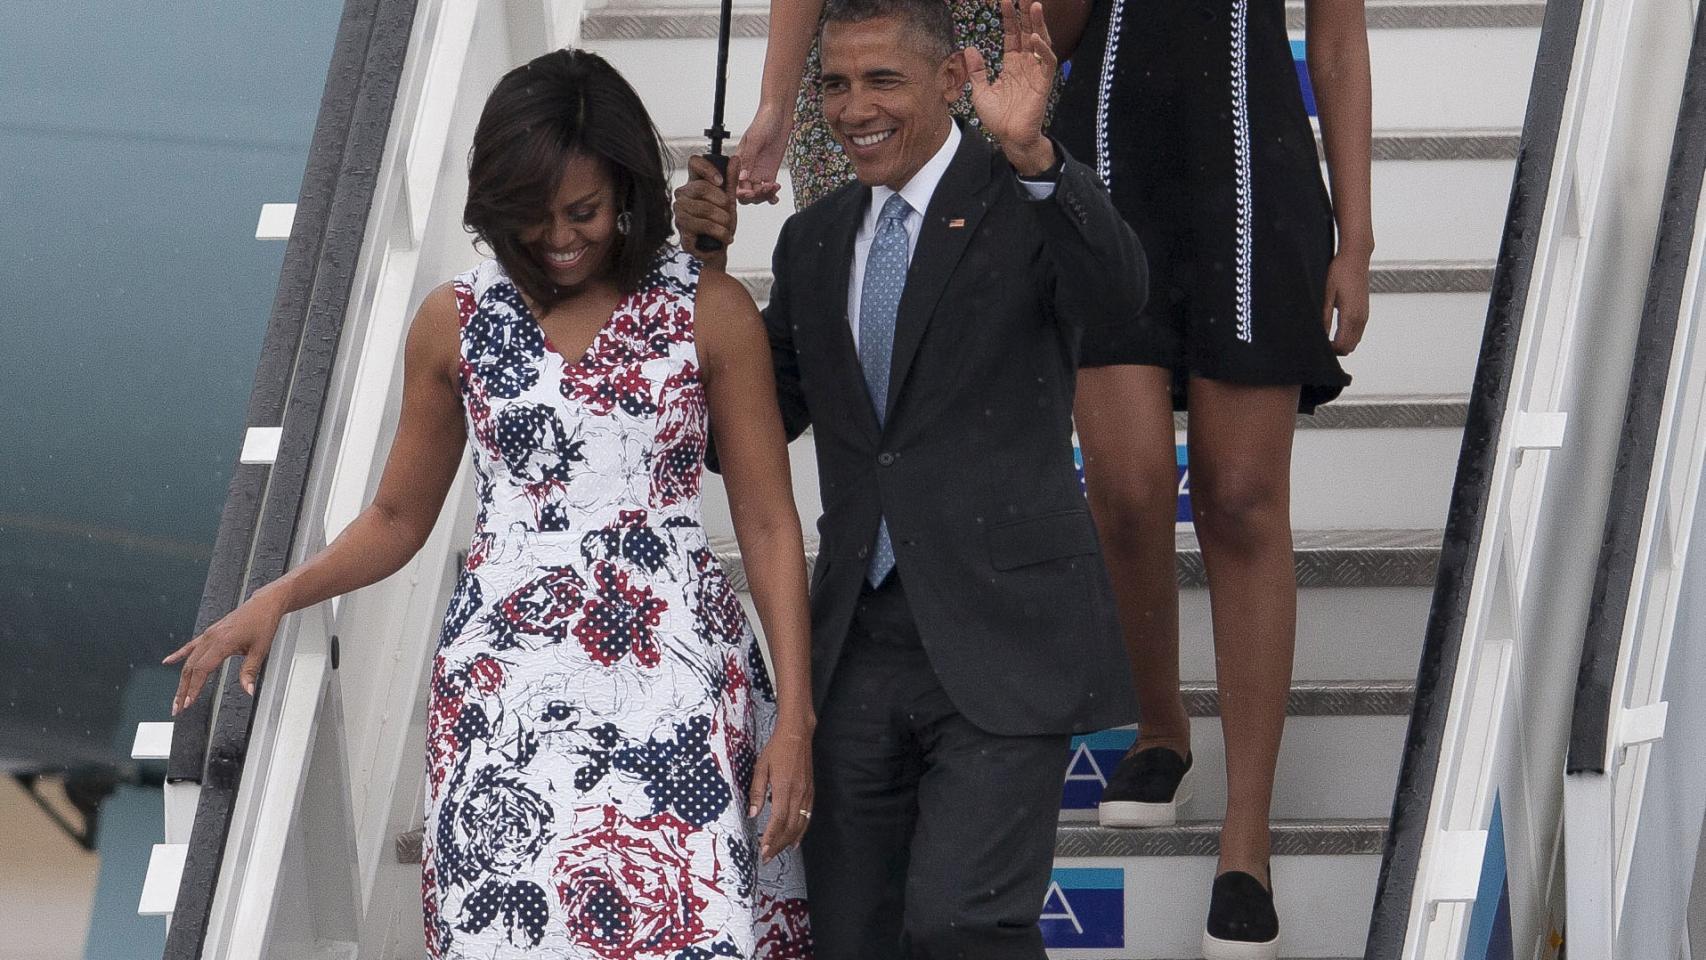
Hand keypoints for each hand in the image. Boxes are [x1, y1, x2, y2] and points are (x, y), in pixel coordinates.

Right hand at [163, 589, 285, 715]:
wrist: (264, 604)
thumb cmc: (263, 623)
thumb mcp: (260, 650)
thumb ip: (250, 671)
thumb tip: (248, 690)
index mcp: (223, 642)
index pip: (202, 670)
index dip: (193, 687)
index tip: (187, 702)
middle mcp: (211, 638)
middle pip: (191, 668)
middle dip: (183, 690)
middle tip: (178, 707)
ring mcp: (209, 635)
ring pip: (189, 660)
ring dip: (182, 679)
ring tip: (177, 697)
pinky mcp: (210, 633)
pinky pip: (190, 646)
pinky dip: (178, 655)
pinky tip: (167, 662)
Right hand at [674, 155, 740, 270]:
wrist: (718, 251)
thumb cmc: (720, 225)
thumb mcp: (729, 201)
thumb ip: (731, 181)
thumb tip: (735, 159)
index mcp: (693, 185)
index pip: (694, 162)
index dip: (708, 168)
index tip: (721, 181)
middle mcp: (682, 197)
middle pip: (701, 187)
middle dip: (722, 203)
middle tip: (729, 214)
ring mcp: (679, 214)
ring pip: (704, 208)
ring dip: (723, 220)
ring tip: (727, 228)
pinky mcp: (682, 231)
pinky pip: (702, 225)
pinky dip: (719, 232)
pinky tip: (725, 238)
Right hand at [733, 102, 791, 204]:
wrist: (779, 116)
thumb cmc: (764, 122)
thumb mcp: (755, 140)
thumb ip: (748, 160)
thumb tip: (742, 177)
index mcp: (738, 161)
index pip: (734, 183)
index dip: (741, 192)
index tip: (750, 192)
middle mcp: (747, 169)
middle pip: (745, 192)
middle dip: (754, 196)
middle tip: (764, 190)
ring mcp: (758, 172)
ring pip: (757, 193)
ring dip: (764, 196)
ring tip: (773, 188)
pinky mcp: (769, 172)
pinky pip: (768, 189)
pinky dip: (771, 196)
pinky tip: (775, 196)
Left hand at [748, 716, 813, 861]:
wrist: (797, 735)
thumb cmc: (777, 749)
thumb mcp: (761, 767)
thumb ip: (757, 791)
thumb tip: (753, 813)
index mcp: (784, 788)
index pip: (778, 821)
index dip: (771, 838)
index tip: (763, 850)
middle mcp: (798, 794)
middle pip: (790, 827)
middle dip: (778, 845)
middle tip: (767, 857)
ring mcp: (806, 794)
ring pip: (800, 824)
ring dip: (789, 841)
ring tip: (778, 852)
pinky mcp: (810, 792)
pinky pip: (807, 817)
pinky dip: (801, 831)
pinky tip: (795, 840)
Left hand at [966, 0, 1058, 174]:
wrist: (1009, 138)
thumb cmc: (998, 118)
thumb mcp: (980, 91)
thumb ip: (976, 70)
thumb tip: (969, 49)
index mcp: (1012, 65)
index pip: (1012, 35)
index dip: (1009, 18)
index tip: (1004, 1)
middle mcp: (1026, 65)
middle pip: (1028, 33)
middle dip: (1025, 14)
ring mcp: (1036, 72)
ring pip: (1041, 42)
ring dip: (1038, 24)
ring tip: (1034, 6)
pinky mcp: (1044, 83)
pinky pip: (1048, 63)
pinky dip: (1043, 50)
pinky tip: (1036, 38)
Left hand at [1322, 247, 1371, 354]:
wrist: (1356, 257)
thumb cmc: (1340, 272)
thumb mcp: (1327, 294)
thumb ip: (1324, 317)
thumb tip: (1319, 335)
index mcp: (1350, 315)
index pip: (1342, 345)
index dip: (1330, 351)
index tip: (1317, 345)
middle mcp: (1361, 318)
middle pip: (1350, 347)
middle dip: (1335, 349)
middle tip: (1319, 343)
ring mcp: (1365, 315)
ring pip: (1355, 341)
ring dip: (1342, 343)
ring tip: (1325, 337)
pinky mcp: (1365, 311)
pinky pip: (1358, 332)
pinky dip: (1348, 336)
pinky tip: (1334, 330)